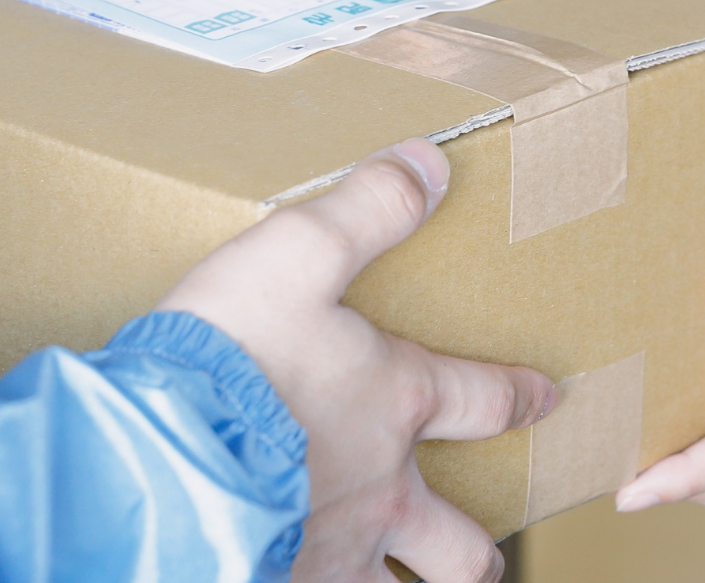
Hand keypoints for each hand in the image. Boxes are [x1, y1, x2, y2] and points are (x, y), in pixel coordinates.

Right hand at [157, 140, 556, 582]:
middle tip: (483, 554)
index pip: (484, 400)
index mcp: (395, 402)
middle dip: (476, 552)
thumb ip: (366, 208)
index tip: (547, 399)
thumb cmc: (230, 355)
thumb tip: (431, 164)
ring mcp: (334, 551)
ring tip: (403, 582)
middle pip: (460, 545)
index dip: (520, 395)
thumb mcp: (297, 252)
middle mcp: (380, 490)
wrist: (158, 454)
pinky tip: (299, 575)